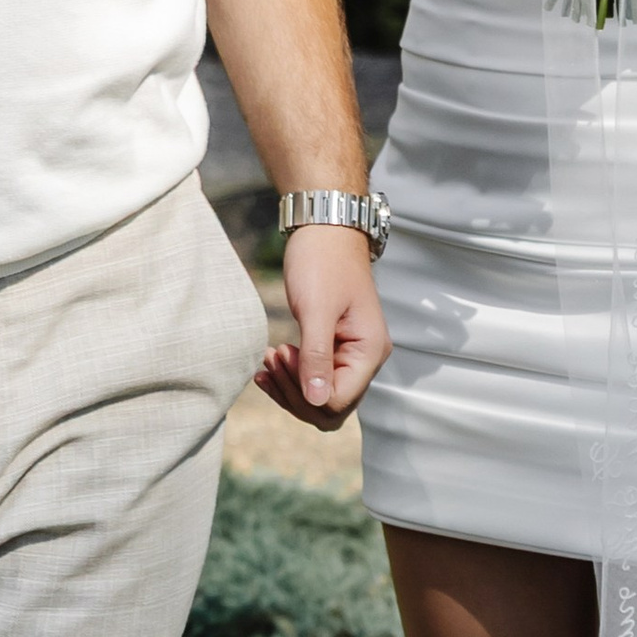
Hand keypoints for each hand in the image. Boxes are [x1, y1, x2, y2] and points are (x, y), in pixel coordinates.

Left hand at [253, 220, 390, 427]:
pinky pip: (314, 378)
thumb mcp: (316, 309)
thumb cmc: (323, 262)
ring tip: (266, 360)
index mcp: (370, 352)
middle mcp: (366, 359)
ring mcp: (352, 355)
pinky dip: (290, 376)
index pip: (338, 402)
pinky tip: (269, 364)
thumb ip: (317, 356)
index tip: (284, 355)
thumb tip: (316, 401)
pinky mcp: (335, 347)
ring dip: (290, 386)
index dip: (304, 392)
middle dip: (295, 393)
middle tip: (270, 360)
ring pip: (320, 396)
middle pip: (330, 407)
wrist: (325, 229)